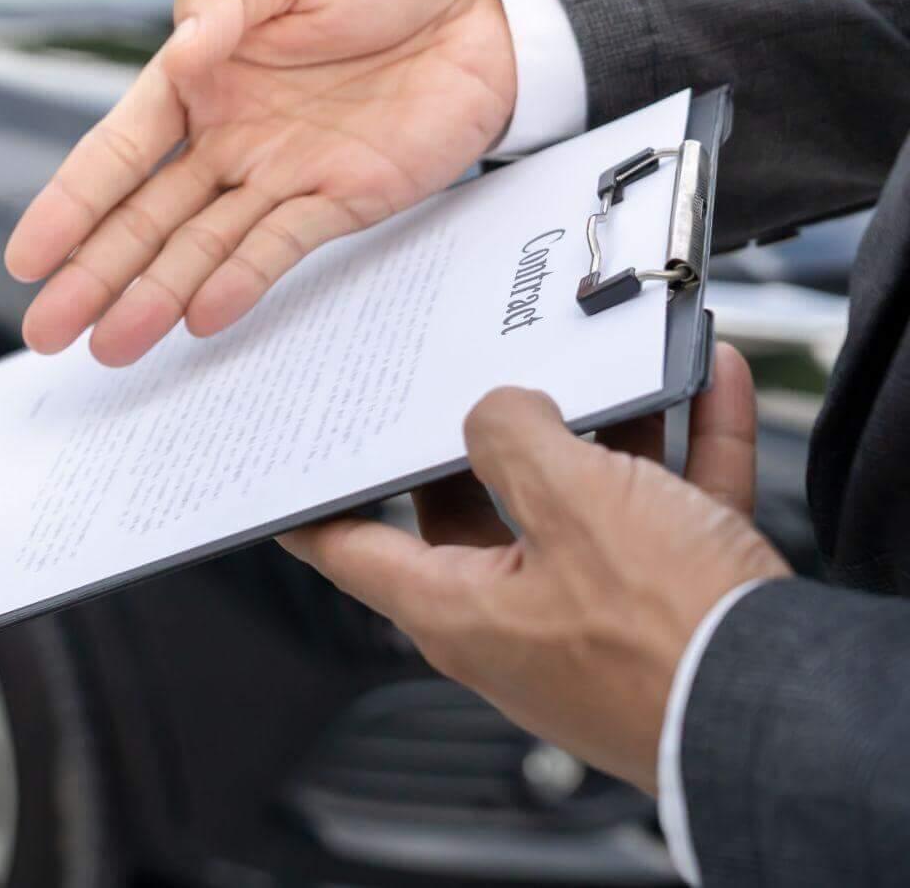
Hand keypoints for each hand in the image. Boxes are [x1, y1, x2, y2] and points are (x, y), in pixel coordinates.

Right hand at [6, 0, 516, 364]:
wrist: (490, 7)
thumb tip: (179, 52)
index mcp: (200, 75)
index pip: (119, 149)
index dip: (71, 203)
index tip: (28, 255)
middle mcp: (227, 135)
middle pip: (145, 216)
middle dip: (93, 274)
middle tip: (47, 331)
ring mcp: (279, 174)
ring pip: (200, 247)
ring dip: (153, 296)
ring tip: (108, 348)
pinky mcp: (339, 201)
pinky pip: (279, 249)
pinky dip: (239, 283)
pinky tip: (199, 318)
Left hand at [281, 344, 789, 791]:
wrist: (788, 710)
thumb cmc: (661, 635)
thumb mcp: (567, 500)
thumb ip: (512, 437)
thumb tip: (496, 410)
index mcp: (458, 608)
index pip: (352, 552)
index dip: (311, 509)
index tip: (283, 476)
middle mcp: (517, 617)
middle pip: (472, 510)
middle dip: (481, 438)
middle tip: (471, 372)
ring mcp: (597, 615)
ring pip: (584, 500)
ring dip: (604, 427)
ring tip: (607, 361)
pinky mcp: (676, 605)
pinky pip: (669, 504)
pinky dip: (687, 444)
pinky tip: (709, 381)